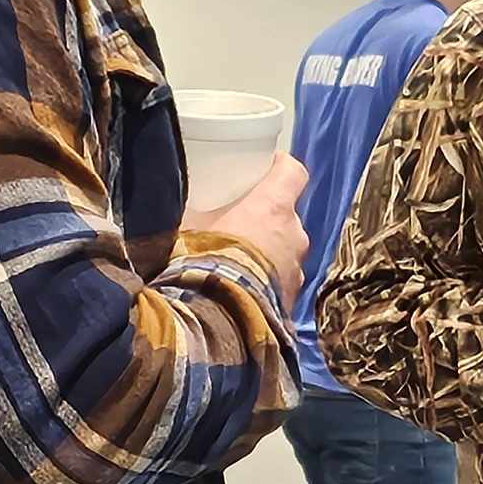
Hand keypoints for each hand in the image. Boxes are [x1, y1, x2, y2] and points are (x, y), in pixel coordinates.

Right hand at [194, 152, 307, 301]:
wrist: (216, 316)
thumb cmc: (204, 260)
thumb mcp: (190, 225)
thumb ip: (198, 212)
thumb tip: (184, 206)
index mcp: (273, 207)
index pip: (293, 173)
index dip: (282, 168)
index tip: (269, 167)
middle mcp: (294, 235)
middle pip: (287, 217)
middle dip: (268, 220)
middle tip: (242, 226)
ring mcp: (297, 268)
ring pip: (286, 251)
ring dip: (269, 254)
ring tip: (240, 264)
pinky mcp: (293, 298)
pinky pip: (282, 282)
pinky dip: (267, 283)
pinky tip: (244, 291)